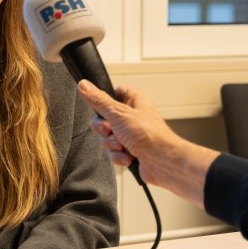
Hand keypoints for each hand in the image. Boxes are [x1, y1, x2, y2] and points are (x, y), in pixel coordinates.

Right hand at [76, 80, 218, 206]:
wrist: (163, 163)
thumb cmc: (150, 135)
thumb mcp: (119, 113)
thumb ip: (99, 101)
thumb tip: (84, 85)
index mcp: (134, 101)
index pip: (113, 93)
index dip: (104, 101)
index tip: (100, 108)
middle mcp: (133, 117)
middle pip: (104, 119)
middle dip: (104, 129)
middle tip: (111, 130)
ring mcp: (132, 135)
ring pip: (107, 138)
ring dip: (112, 144)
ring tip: (124, 146)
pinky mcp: (130, 151)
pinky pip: (113, 152)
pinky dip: (118, 156)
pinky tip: (129, 157)